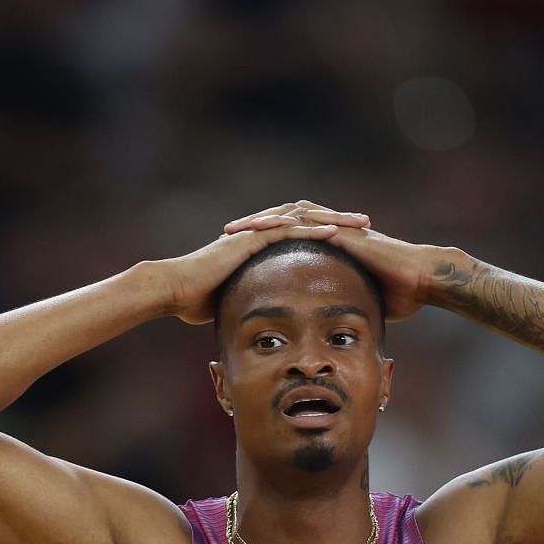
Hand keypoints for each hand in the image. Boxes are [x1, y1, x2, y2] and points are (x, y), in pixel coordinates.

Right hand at [159, 201, 368, 323]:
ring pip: (303, 218)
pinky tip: (335, 231)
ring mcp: (255, 232)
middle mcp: (261, 233)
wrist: (175, 291)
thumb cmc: (198, 301)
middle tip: (368, 223)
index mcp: (262, 246)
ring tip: (361, 223)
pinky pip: (286, 229)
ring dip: (334, 219)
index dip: (330, 236)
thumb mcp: (236, 302)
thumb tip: (265, 325)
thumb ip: (254, 304)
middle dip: (339, 220)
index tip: (356, 242)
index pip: (302, 234)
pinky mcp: (250, 238)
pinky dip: (311, 229)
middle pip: (309, 219)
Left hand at [223, 202, 448, 322]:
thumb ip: (342, 310)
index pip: (289, 239)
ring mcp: (337, 228)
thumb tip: (332, 334)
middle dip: (253, 228)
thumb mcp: (360, 303)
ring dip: (261, 221)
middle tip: (226, 236)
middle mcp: (331, 231)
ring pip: (290, 215)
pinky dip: (284, 222)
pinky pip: (308, 221)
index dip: (263, 244)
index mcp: (331, 246)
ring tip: (235, 229)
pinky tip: (263, 228)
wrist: (422, 280)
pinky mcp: (344, 230)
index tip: (236, 254)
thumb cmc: (400, 295)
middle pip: (283, 222)